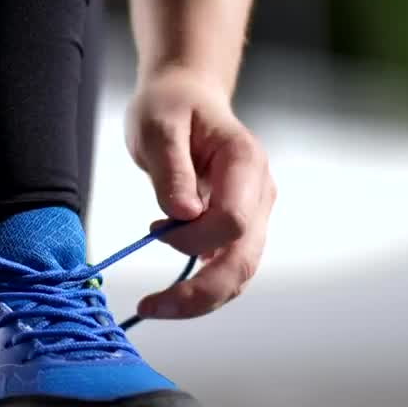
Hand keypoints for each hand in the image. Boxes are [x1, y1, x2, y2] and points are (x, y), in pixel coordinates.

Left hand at [125, 67, 275, 318]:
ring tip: (153, 306)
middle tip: (149, 308)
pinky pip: (227, 269)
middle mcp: (259, 194)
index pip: (232, 221)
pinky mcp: (237, 230)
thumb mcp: (158, 127)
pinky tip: (169, 294)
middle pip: (243, 260)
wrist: (185, 98)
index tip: (153, 229)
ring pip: (239, 273)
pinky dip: (200, 287)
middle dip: (199, 293)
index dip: (193, 238)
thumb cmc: (170, 107)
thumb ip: (172, 170)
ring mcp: (253, 215)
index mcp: (245, 163)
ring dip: (199, 298)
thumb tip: (182, 215)